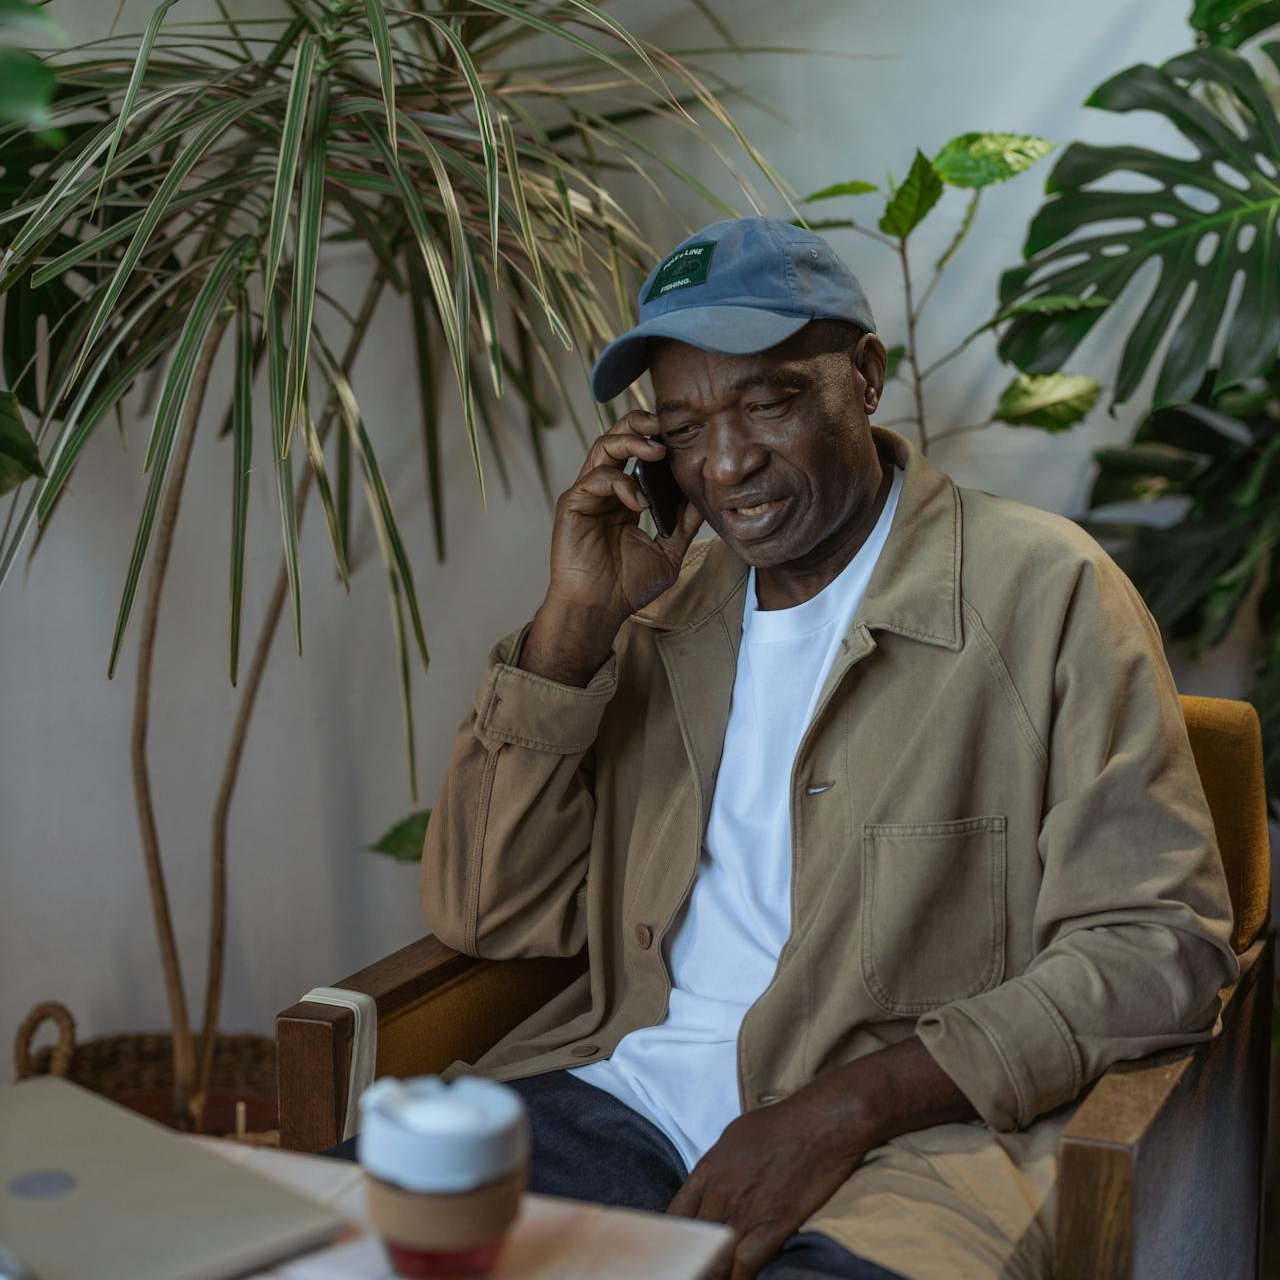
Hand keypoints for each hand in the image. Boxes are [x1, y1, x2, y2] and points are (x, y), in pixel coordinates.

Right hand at [546, 409, 702, 624]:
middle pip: (615, 438)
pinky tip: (638, 503)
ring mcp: (586, 496)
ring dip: (630, 441)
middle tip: (662, 424)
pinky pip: (596, 478)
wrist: (599, 610)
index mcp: (623, 499)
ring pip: (602, 447)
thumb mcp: (668, 551)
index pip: (635, 454)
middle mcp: (603, 492)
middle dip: (638, 424)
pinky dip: (621, 483)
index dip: (654, 439)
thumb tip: (705, 499)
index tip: (679, 436)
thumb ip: (684, 525)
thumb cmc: (626, 587)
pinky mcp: (572, 505)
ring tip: (656, 451)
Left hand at [664, 1094, 872, 1279]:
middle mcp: (720, 1195)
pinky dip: (739, 1278)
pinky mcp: (774, 1227)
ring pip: (716, 1260)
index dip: (672, 1240)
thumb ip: (715, 1169)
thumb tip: (708, 1191)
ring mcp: (746, 1213)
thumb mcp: (731, 1138)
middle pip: (692, 1243)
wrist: (817, 1124)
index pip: (675, 1217)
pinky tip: (738, 1279)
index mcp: (707, 1172)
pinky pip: (747, 1265)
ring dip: (713, 1273)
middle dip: (690, 1261)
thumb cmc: (777, 1125)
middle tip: (694, 1268)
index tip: (675, 1251)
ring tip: (712, 1278)